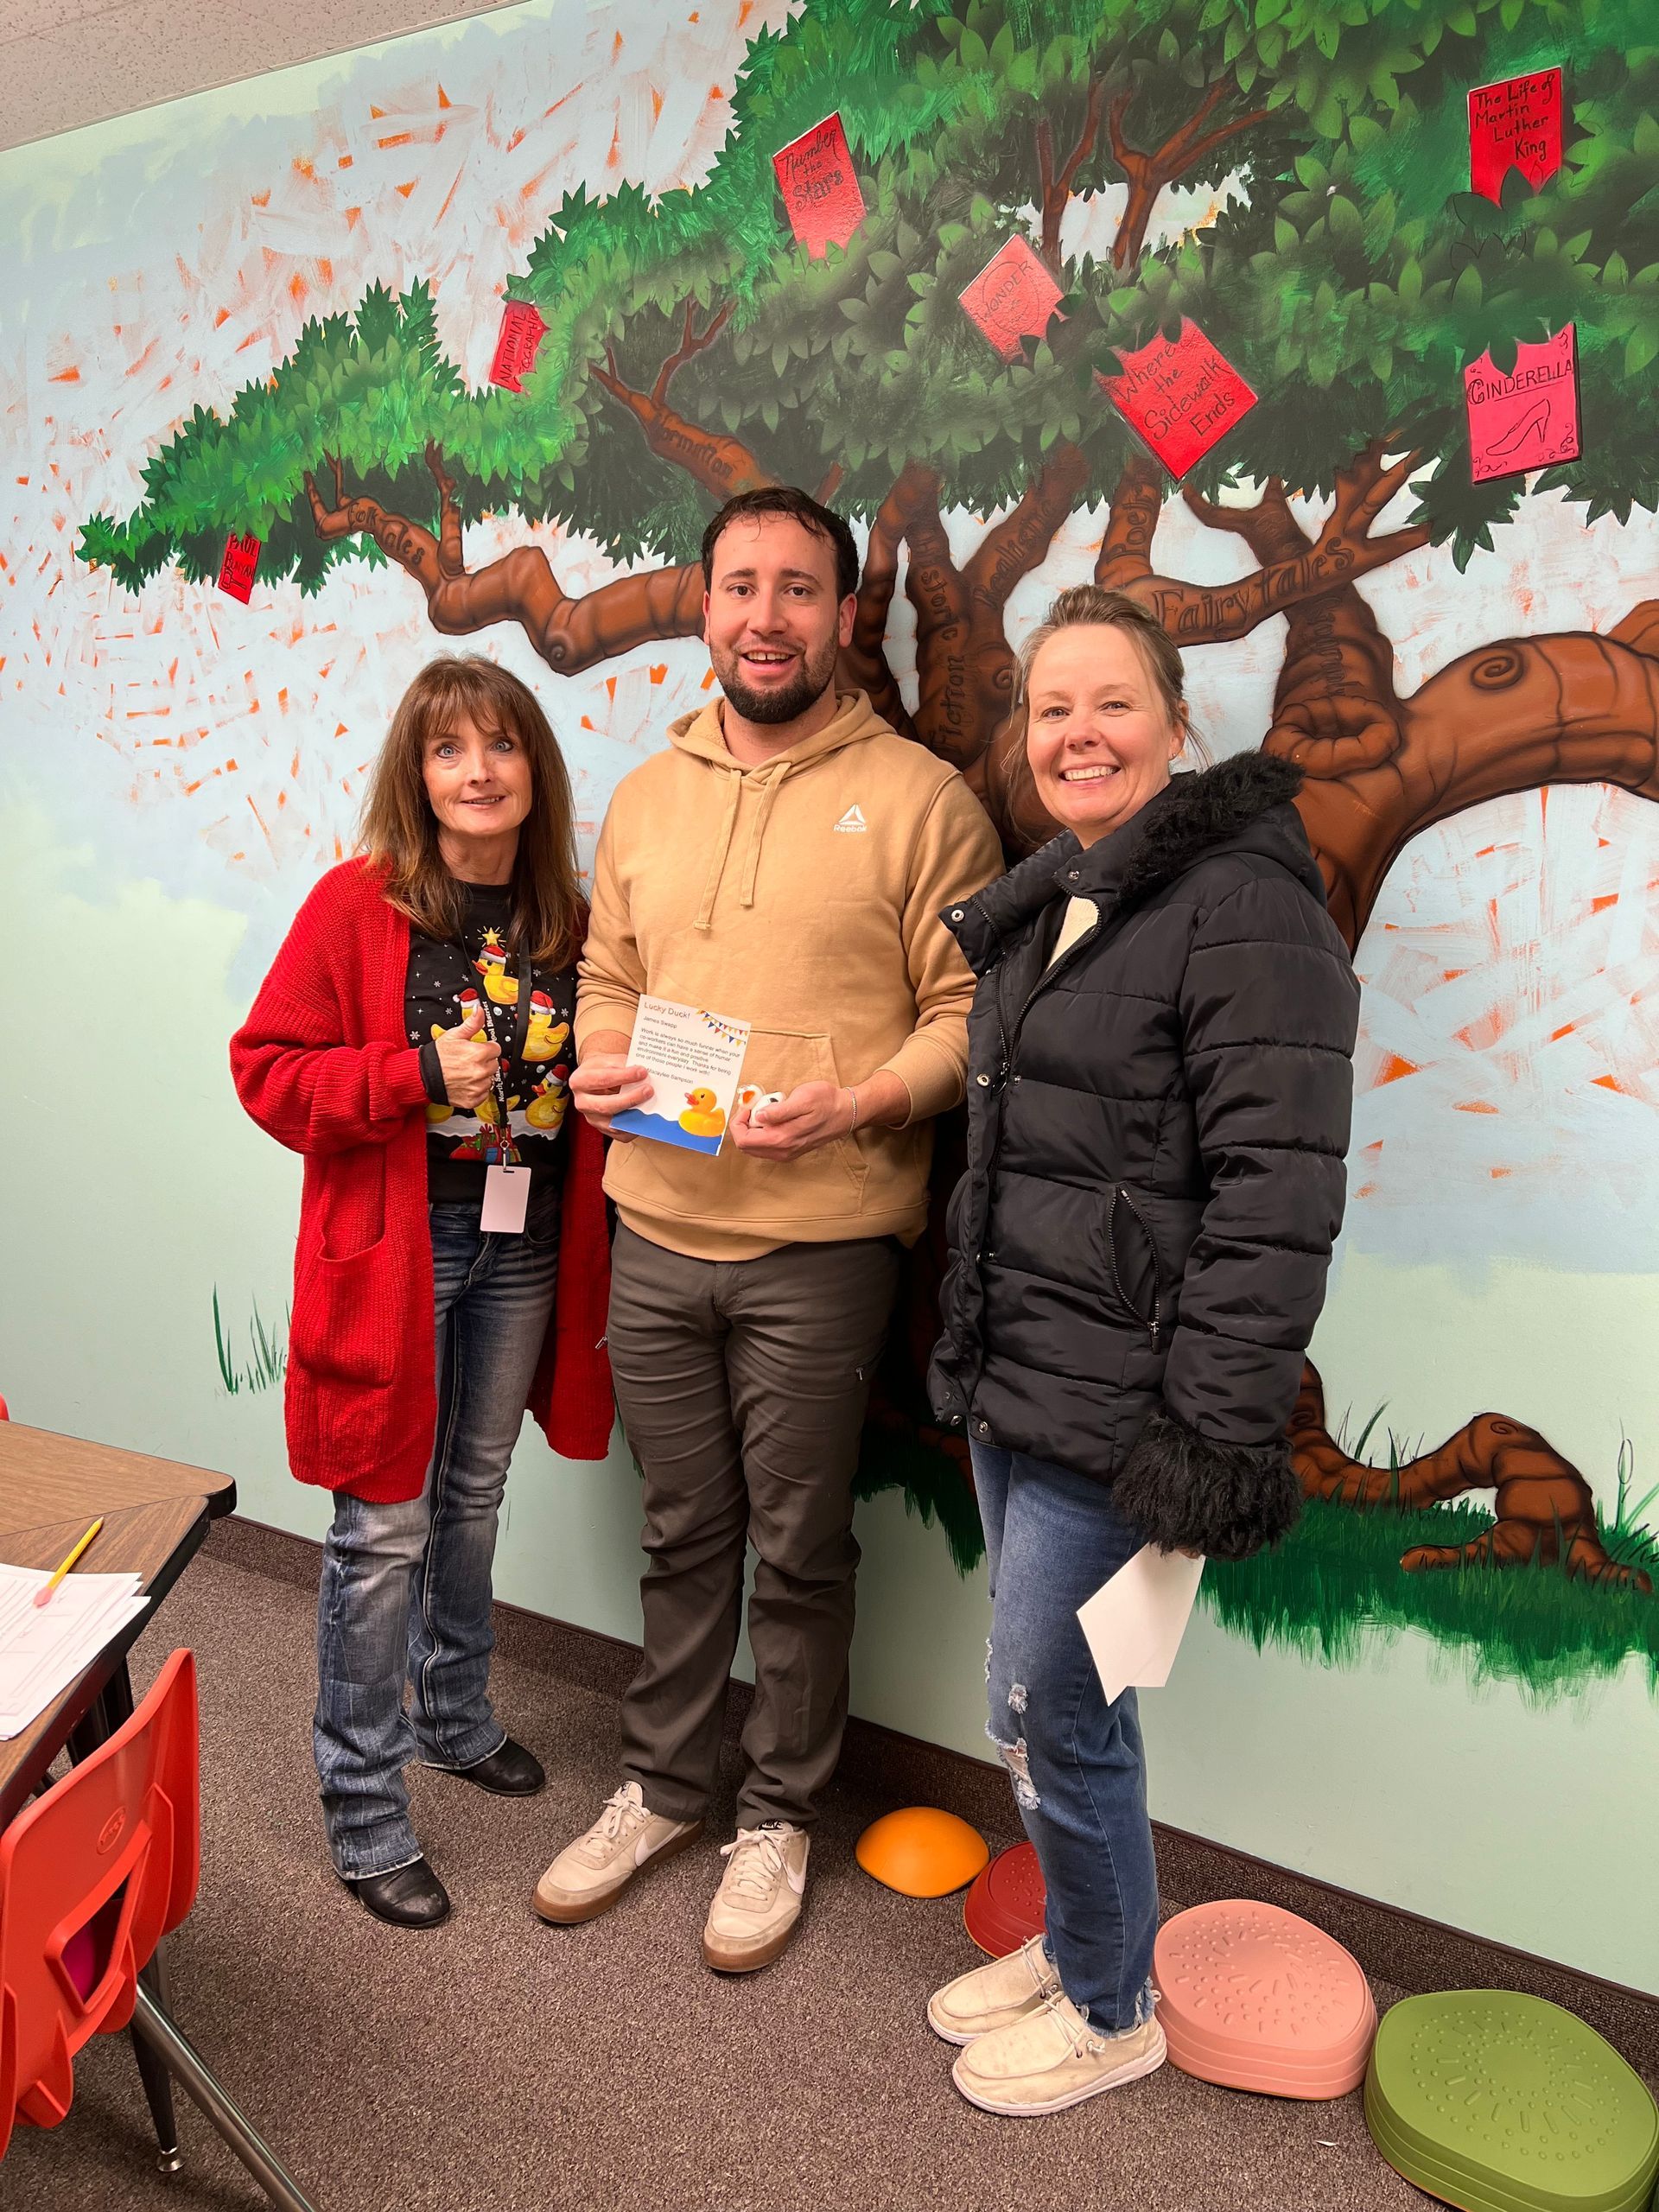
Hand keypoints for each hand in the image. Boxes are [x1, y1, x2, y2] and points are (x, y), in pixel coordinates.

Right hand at [432, 1007, 499, 1110]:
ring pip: (490, 1079)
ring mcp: (477, 1086)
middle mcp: (480, 1071)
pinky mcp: (473, 1099)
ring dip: (482, 1076)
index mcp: (478, 1053)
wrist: (423, 1076)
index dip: (487, 1047)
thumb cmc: (437, 1057)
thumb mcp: (454, 1035)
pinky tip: (466, 1083)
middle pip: (495, 1064)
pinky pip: (483, 1093)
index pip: (496, 1049)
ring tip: (466, 1072)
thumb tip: (479, 1011)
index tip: (478, 1049)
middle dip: (485, 1061)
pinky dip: (476, 1089)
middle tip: (470, 1061)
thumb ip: (472, 1023)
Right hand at [569, 1051, 652, 1138]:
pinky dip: (634, 1126)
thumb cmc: (604, 1068)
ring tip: (650, 1103)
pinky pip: (621, 1133)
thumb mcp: (609, 1060)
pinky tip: (646, 1116)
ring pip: (613, 1123)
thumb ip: (623, 1066)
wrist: (597, 1079)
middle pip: (605, 1106)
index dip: (623, 1076)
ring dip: (634, 1114)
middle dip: (630, 1099)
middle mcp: (582, 1102)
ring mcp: (592, 1118)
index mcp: (579, 1081)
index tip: (642, 1072)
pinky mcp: (603, 1129)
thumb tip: (642, 1075)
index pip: (602, 1079)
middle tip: (648, 1090)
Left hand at [730, 1081, 854, 1161]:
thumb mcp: (802, 1098)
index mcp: (781, 1139)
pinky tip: (774, 1118)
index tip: (748, 1107)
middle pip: (746, 1146)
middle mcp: (782, 1151)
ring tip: (767, 1111)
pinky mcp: (790, 1151)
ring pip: (755, 1147)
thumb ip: (779, 1111)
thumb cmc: (826, 1102)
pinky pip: (766, 1146)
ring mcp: (786, 1153)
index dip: (739, 1123)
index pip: (743, 1140)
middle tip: (756, 1107)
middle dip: (744, 1126)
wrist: (846, 1112)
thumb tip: (758, 1116)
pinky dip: (763, 1133)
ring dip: (754, 1129)